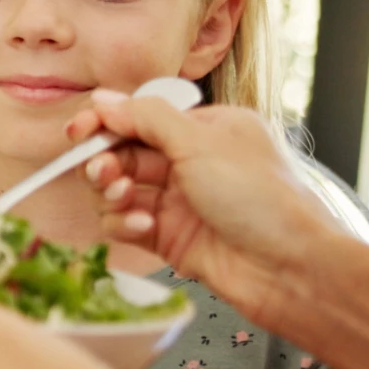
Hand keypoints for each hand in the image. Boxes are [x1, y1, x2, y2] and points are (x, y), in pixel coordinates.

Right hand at [68, 98, 337, 325]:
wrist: (289, 268)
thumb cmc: (262, 198)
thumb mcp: (201, 142)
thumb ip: (146, 118)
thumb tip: (104, 100)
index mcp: (206, 129)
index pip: (140, 118)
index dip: (106, 123)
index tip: (79, 131)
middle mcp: (190, 162)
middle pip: (122, 154)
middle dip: (105, 161)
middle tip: (103, 171)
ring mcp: (177, 201)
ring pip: (117, 190)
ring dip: (112, 193)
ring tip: (125, 198)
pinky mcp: (167, 237)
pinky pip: (124, 224)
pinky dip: (123, 223)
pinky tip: (142, 226)